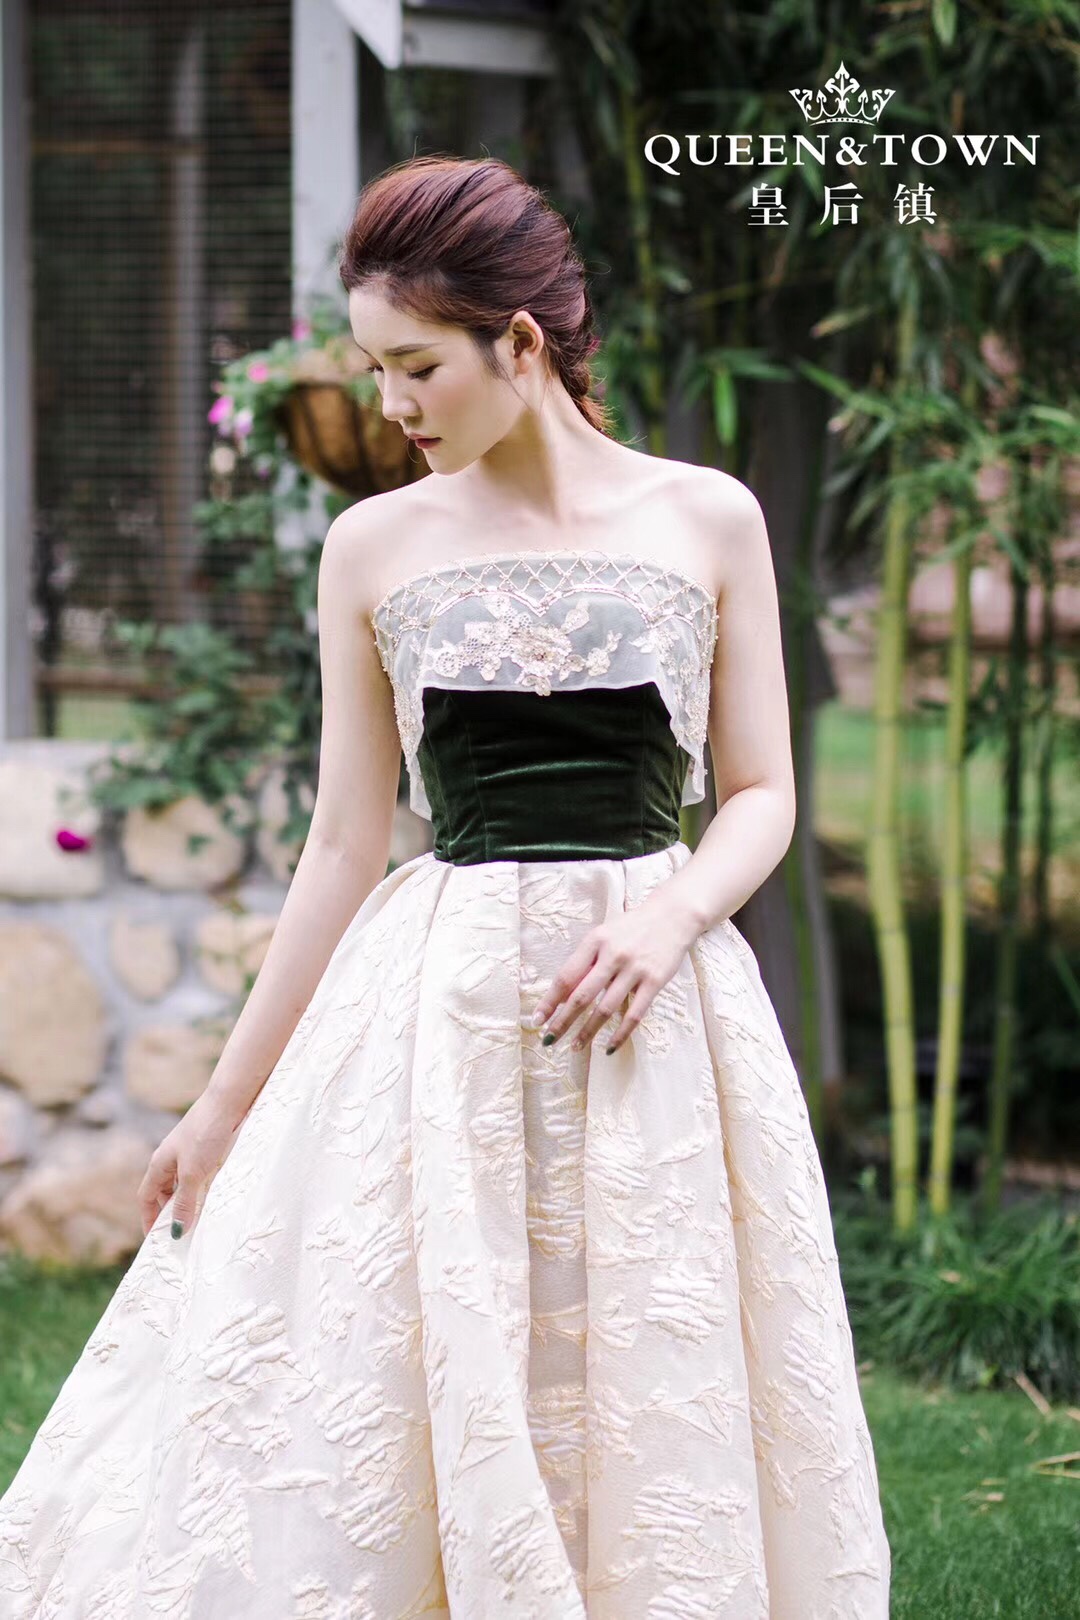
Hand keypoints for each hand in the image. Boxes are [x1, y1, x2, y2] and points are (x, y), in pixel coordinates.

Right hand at [137, 1088, 246, 1239]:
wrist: (229, 1100)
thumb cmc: (206, 1133)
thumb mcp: (193, 1173)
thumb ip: (184, 1202)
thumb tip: (177, 1231)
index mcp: (159, 1163)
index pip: (146, 1197)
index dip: (148, 1218)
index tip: (154, 1239)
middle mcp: (170, 1157)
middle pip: (163, 1190)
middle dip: (168, 1212)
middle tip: (180, 1234)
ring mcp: (188, 1151)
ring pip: (182, 1182)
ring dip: (187, 1201)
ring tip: (198, 1220)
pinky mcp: (206, 1147)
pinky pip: (199, 1174)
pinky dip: (202, 1189)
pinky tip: (214, 1196)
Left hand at [531, 890, 701, 1054]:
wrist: (672, 916)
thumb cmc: (631, 928)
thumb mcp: (604, 935)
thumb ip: (586, 960)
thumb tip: (563, 995)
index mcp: (595, 941)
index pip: (566, 976)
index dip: (550, 1001)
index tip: (537, 1019)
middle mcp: (613, 955)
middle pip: (582, 996)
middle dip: (562, 1021)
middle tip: (549, 1040)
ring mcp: (634, 969)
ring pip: (605, 1009)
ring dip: (588, 1032)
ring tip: (575, 1046)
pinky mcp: (654, 981)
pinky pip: (634, 1014)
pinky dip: (620, 1034)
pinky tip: (609, 1047)